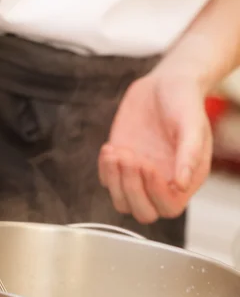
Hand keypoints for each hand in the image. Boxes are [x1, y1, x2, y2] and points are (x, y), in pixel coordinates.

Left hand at [98, 72, 212, 223]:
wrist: (164, 84)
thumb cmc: (184, 103)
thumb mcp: (192, 124)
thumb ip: (189, 154)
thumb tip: (181, 185)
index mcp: (185, 179)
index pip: (168, 207)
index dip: (155, 193)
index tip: (149, 165)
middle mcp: (161, 183)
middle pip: (143, 212)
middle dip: (131, 188)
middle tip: (130, 157)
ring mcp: (138, 176)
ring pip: (121, 201)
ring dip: (115, 180)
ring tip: (117, 151)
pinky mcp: (119, 164)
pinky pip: (106, 181)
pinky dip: (104, 169)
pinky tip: (111, 147)